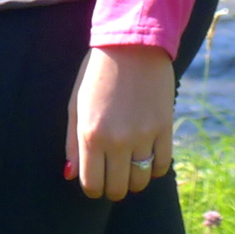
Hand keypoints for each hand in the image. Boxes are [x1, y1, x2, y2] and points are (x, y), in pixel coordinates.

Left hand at [65, 44, 174, 201]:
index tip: (97, 181)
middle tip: (114, 175)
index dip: (94, 188)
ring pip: (140, 181)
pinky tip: (148, 156)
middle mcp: (117, 140)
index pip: (92, 184)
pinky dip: (154, 167)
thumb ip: (72, 143)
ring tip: (131, 165)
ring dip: (134, 179)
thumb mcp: (76, 105)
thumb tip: (70, 175)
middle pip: (118, 188)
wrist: (132, 44)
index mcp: (91, 135)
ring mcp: (143, 135)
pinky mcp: (165, 127)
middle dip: (113, 187)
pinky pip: (162, 165)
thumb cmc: (98, 73)